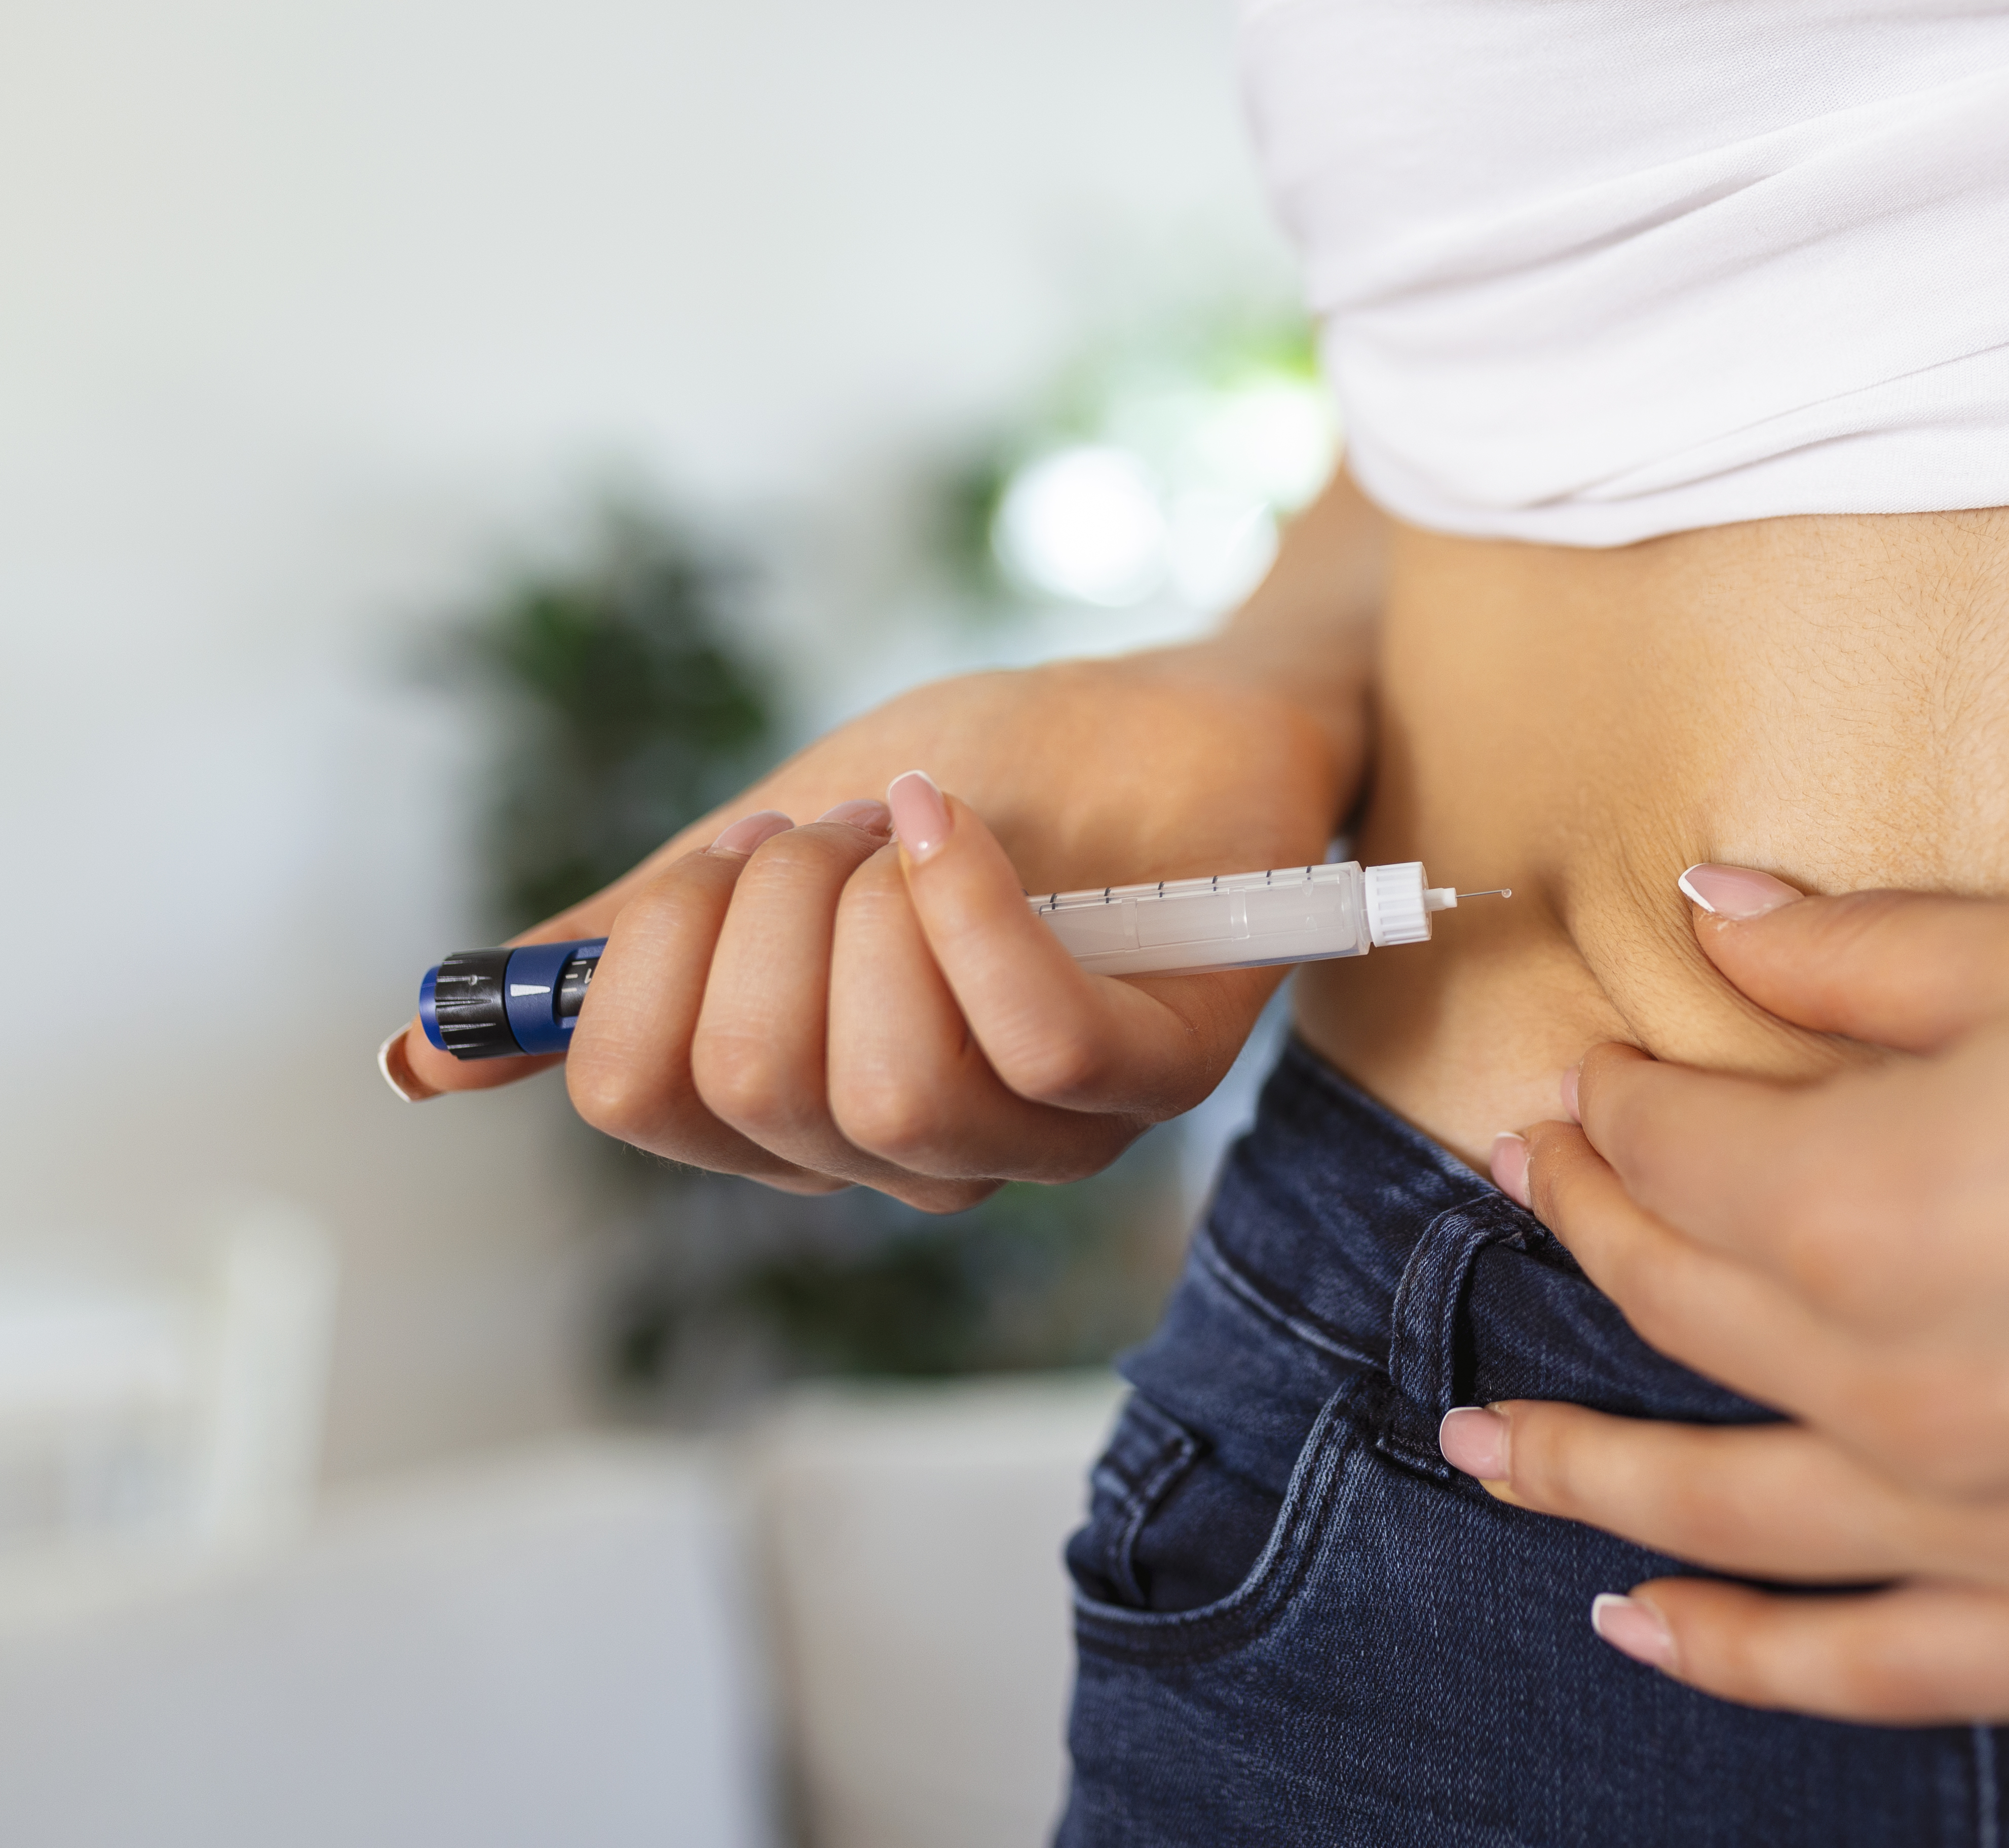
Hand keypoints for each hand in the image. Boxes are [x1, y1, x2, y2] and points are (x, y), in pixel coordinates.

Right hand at [380, 644, 1355, 1208]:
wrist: (1167, 707)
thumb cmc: (987, 781)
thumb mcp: (766, 850)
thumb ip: (624, 955)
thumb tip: (421, 1058)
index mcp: (804, 1111)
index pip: (644, 1099)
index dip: (650, 952)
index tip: (725, 856)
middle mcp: (918, 1155)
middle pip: (751, 1087)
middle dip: (766, 906)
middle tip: (844, 828)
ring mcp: (1046, 1133)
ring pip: (884, 1088)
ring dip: (873, 905)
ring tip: (921, 826)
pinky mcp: (1161, 1076)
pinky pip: (1031, 1048)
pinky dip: (972, 912)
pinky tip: (961, 827)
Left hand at [1443, 849, 2008, 1721]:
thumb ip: (1869, 958)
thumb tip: (1719, 914)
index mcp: (1893, 1203)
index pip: (1680, 1151)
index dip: (1620, 1096)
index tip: (1597, 1068)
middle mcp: (1927, 1388)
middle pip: (1684, 1307)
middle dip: (1589, 1229)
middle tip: (1534, 1181)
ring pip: (1731, 1510)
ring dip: (1587, 1472)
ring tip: (1485, 1448)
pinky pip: (1885, 1669)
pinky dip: (1750, 1657)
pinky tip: (1650, 1626)